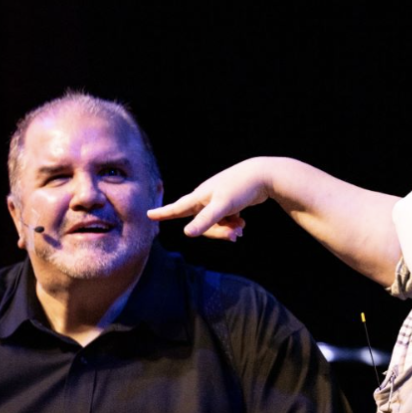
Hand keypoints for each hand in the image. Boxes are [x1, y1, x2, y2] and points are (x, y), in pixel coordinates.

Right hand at [147, 158, 272, 239]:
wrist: (263, 175)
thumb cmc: (240, 188)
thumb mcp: (222, 206)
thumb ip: (206, 220)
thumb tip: (187, 233)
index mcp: (199, 197)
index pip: (177, 208)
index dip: (163, 213)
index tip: (148, 214)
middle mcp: (205, 198)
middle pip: (202, 224)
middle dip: (217, 233)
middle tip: (234, 236)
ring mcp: (217, 200)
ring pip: (215, 224)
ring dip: (227, 230)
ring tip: (241, 230)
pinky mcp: (229, 202)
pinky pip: (224, 220)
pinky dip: (232, 225)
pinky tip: (243, 225)